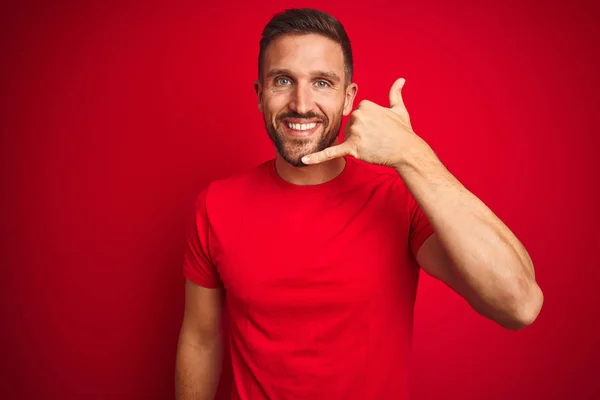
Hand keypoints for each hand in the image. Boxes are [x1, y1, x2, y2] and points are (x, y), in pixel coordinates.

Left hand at [301, 78, 420, 167]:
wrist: (407, 151)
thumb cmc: (403, 132)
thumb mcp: (399, 110)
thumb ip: (395, 93)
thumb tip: (401, 79)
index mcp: (365, 105)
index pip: (357, 114)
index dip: (367, 123)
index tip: (378, 127)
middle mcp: (358, 116)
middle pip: (350, 125)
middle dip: (361, 133)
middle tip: (378, 137)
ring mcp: (355, 132)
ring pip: (348, 137)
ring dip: (358, 143)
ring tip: (374, 144)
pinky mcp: (352, 147)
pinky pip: (332, 152)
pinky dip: (317, 157)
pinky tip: (304, 160)